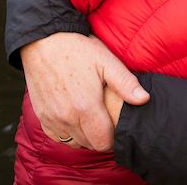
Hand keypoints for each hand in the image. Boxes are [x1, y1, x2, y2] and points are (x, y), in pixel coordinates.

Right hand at [20, 32, 148, 151]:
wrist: (43, 41)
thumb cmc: (77, 49)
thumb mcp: (106, 61)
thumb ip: (125, 83)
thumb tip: (144, 99)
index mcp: (86, 107)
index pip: (104, 142)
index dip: (113, 138)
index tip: (116, 126)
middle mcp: (67, 117)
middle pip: (90, 144)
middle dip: (100, 137)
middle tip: (105, 120)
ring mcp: (52, 118)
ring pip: (74, 143)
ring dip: (84, 136)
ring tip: (91, 119)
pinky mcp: (42, 115)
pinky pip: (57, 137)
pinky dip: (67, 133)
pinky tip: (74, 119)